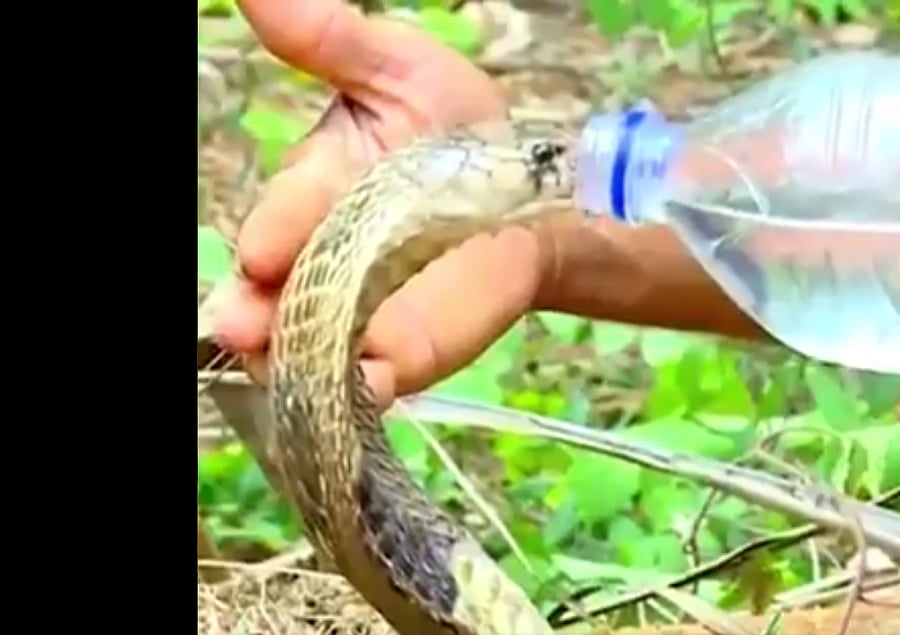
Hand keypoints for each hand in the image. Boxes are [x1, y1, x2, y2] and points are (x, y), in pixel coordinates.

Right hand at [214, 0, 552, 405]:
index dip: (275, 231)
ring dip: (298, 360)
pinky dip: (372, 383)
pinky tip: (369, 389)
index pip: (285, 212)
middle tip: (240, 330)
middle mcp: (324, 255)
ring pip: (315, 341)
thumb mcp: (398, 69)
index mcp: (314, 189)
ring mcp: (363, 307)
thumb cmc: (455, 124)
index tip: (261, 253)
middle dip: (258, 311)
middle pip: (279, 291)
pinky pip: (382, 370)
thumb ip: (331, 40)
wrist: (536, 186)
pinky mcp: (410, 346)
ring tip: (288, 374)